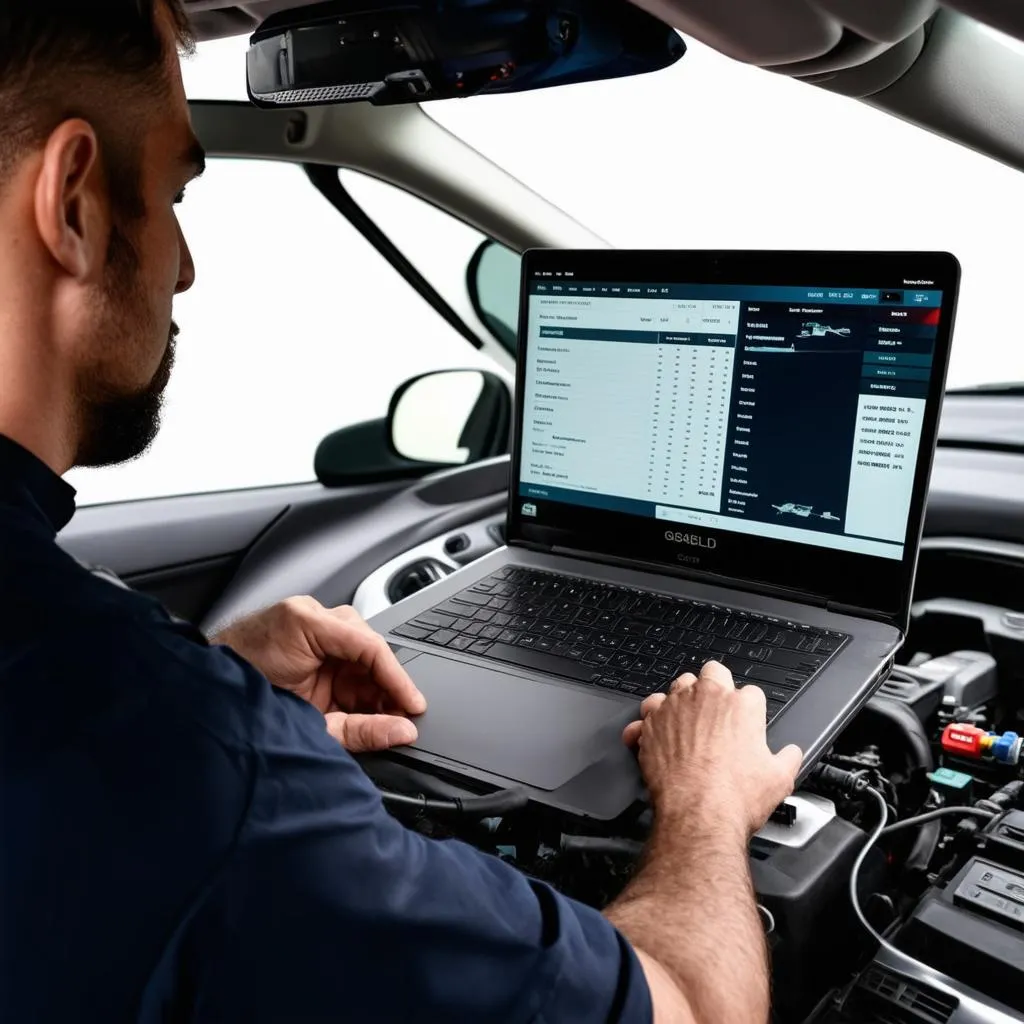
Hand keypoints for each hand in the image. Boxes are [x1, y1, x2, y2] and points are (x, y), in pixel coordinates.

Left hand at [212, 597, 425, 752]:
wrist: (197, 701)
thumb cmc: (239, 697)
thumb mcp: (307, 722)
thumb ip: (357, 727)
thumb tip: (398, 731)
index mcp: (306, 624)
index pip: (369, 647)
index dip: (397, 679)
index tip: (414, 705)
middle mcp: (310, 619)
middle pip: (369, 649)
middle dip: (386, 686)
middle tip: (401, 718)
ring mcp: (309, 630)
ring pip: (360, 657)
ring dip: (373, 688)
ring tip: (382, 719)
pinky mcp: (306, 646)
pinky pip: (344, 663)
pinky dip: (356, 688)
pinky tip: (363, 709)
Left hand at [622, 660, 800, 837]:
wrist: (697, 814)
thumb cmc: (735, 796)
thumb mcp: (780, 778)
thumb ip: (788, 758)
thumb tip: (791, 753)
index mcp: (742, 706)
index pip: (750, 693)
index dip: (748, 710)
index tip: (745, 726)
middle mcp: (706, 698)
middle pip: (712, 674)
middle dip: (715, 688)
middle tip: (716, 714)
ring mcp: (675, 708)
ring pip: (677, 685)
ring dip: (682, 699)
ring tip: (687, 722)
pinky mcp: (651, 724)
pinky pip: (647, 711)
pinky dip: (649, 721)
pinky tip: (656, 736)